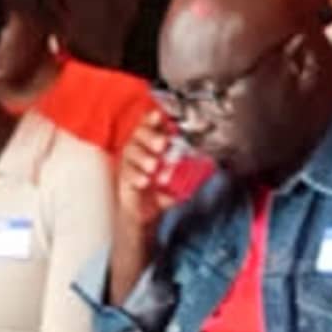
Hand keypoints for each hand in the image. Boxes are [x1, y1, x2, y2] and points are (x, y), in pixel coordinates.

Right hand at [107, 114, 179, 271]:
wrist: (148, 215)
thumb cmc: (164, 191)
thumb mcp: (180, 179)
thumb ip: (190, 171)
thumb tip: (209, 166)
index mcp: (153, 143)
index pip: (151, 125)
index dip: (153, 119)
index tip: (159, 116)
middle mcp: (140, 149)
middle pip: (138, 134)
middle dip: (150, 136)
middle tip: (161, 144)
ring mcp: (129, 162)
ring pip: (130, 151)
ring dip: (142, 156)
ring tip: (153, 166)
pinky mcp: (122, 178)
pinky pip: (126, 172)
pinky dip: (135, 175)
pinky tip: (144, 181)